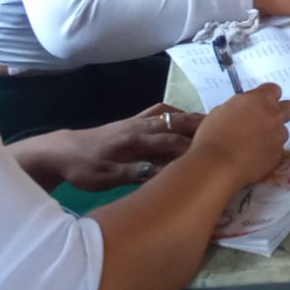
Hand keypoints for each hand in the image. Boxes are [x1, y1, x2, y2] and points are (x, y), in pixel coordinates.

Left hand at [53, 104, 201, 190]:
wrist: (63, 150)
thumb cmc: (84, 167)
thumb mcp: (106, 177)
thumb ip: (134, 173)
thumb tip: (163, 173)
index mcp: (135, 140)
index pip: (170, 141)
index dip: (191, 147)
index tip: (212, 153)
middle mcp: (140, 126)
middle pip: (175, 121)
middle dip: (200, 125)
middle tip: (226, 131)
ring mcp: (137, 121)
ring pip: (170, 114)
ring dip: (191, 118)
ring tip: (213, 124)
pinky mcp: (133, 121)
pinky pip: (160, 112)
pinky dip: (176, 113)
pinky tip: (184, 118)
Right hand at [189, 85, 289, 188]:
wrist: (217, 166)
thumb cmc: (212, 135)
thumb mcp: (221, 111)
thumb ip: (240, 107)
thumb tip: (244, 111)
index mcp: (259, 100)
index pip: (274, 89)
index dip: (267, 96)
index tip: (258, 104)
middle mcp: (273, 115)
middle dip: (281, 111)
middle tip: (266, 120)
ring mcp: (278, 136)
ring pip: (283, 131)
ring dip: (273, 134)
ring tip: (255, 144)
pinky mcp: (278, 155)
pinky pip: (276, 150)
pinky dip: (268, 152)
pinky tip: (253, 158)